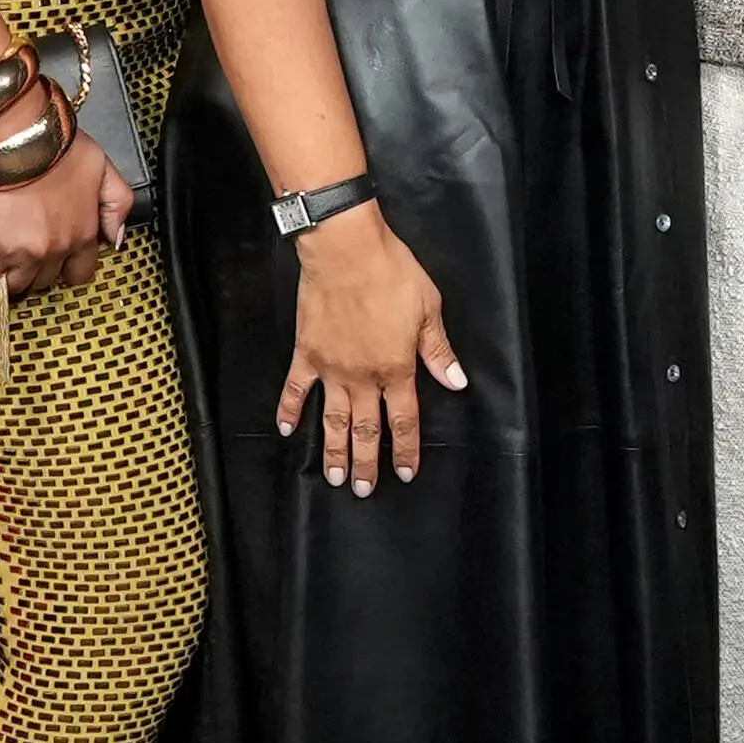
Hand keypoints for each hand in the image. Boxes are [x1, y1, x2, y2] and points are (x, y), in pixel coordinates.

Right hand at [0, 144, 139, 293]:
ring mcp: (28, 252)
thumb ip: (117, 203)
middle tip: (28, 262)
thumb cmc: (56, 146)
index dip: (68, 268)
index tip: (58, 264)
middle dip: (39, 273)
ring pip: (19, 284)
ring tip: (2, 272)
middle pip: (49, 279)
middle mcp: (59, 248)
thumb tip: (116, 236)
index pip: (82, 270)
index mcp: (85, 231)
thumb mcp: (103, 168)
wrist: (20, 138)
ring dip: (11, 279)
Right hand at [280, 202, 463, 494]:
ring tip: (333, 476)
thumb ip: (439, 351)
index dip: (406, 450)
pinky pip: (295, 389)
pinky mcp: (306, 353)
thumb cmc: (392, 275)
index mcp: (396, 369)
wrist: (346, 252)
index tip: (405, 473)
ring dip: (333, 450)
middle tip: (362, 490)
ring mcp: (331, 369)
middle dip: (365, 463)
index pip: (404, 420)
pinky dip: (289, 410)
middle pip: (365, 429)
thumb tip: (457, 382)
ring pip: (332, 420)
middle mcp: (363, 377)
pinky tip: (286, 429)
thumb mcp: (428, 310)